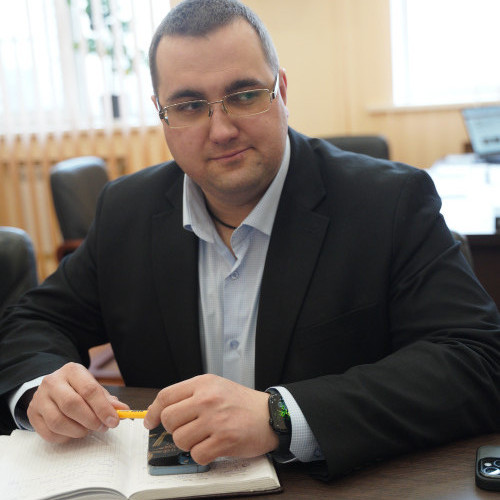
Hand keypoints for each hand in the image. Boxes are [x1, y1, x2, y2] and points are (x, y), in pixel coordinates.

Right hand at [27, 362, 128, 442]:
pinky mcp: (32, 414)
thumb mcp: (93, 387)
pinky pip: (48, 433)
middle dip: (90, 420)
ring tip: (87, 430)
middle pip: (72, 405)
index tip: (114, 420)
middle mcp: (53, 382)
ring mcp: (39, 398)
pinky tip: (72, 432)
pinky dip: (64, 437)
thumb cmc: (76, 388)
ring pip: (58, 421)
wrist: (51, 388)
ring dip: (77, 431)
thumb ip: (108, 400)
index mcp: (72, 371)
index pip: (89, 390)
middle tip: (101, 427)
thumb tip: (123, 411)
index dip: (103, 408)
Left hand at [144, 374, 277, 464]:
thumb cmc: (242, 403)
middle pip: (169, 419)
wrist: (270, 415)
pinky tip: (213, 446)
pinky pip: (197, 454)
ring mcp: (216, 419)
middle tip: (187, 429)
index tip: (150, 421)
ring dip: (189, 444)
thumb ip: (190, 396)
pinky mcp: (224, 440)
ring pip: (180, 439)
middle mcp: (208, 399)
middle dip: (174, 429)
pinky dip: (202, 455)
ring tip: (204, 437)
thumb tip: (160, 412)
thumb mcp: (215, 387)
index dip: (153, 412)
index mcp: (203, 384)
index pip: (166, 396)